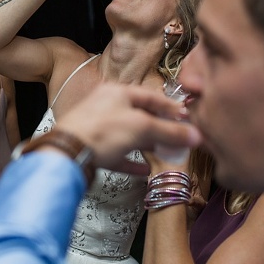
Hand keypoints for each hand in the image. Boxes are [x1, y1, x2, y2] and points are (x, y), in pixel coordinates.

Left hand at [54, 82, 201, 174]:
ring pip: (129, 135)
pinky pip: (117, 153)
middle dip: (161, 128)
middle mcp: (107, 106)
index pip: (151, 96)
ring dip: (149, 144)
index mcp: (118, 93)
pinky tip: (144, 170)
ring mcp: (98, 128)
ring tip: (166, 153)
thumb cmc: (102, 131)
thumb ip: (169, 131)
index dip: (171, 107)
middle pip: (141, 116)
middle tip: (180, 139)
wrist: (68, 153)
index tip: (187, 118)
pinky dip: (131, 161)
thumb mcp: (141, 127)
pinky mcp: (93, 148)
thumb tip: (196, 136)